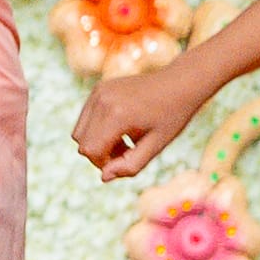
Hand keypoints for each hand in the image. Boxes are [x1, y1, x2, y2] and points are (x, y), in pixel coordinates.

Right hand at [72, 65, 206, 178]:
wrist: (180, 82)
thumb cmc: (172, 116)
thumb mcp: (156, 146)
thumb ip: (130, 166)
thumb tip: (103, 177)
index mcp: (117, 114)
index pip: (91, 151)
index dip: (105, 164)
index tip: (128, 160)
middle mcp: (102, 100)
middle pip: (81, 142)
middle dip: (100, 154)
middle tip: (128, 151)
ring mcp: (98, 92)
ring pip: (79, 132)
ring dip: (97, 142)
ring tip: (124, 140)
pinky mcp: (99, 89)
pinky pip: (86, 119)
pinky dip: (97, 129)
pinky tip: (121, 128)